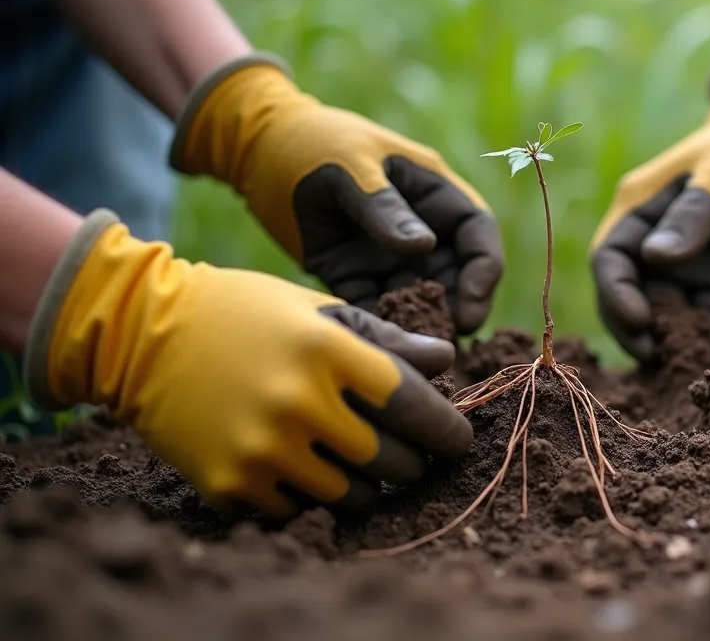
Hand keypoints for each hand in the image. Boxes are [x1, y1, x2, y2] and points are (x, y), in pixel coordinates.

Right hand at [23, 210, 472, 516]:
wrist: (142, 335)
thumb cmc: (245, 314)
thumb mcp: (318, 311)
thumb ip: (387, 338)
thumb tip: (447, 361)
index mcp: (329, 351)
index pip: (415, 406)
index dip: (447, 429)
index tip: (457, 438)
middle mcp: (299, 403)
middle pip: (393, 461)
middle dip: (414, 463)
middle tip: (411, 456)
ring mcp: (262, 448)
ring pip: (353, 495)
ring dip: (369, 486)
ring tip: (364, 465)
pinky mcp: (231, 483)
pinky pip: (300, 509)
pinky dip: (314, 495)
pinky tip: (308, 468)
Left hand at [170, 53, 502, 331]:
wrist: (255, 151)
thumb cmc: (312, 143)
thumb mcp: (350, 166)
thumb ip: (384, 207)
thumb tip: (424, 249)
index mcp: (433, 192)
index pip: (477, 235)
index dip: (483, 272)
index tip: (471, 307)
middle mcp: (419, 227)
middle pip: (457, 275)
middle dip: (456, 307)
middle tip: (444, 338)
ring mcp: (387, 254)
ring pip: (419, 297)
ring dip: (420, 322)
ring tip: (413, 348)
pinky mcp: (353, 275)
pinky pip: (376, 306)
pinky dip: (381, 324)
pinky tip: (377, 343)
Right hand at [591, 60, 709, 361]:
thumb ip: (693, 215)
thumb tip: (655, 260)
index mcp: (637, 210)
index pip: (609, 259)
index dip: (616, 295)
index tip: (640, 323)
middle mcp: (647, 240)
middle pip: (624, 293)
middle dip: (633, 329)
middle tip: (656, 358)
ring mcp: (674, 263)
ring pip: (656, 311)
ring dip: (664, 340)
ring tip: (682, 368)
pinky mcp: (703, 279)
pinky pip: (695, 315)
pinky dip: (700, 337)